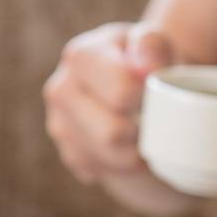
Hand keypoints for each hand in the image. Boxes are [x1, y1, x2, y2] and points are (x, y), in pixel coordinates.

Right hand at [43, 22, 176, 187]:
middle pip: (112, 133)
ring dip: (136, 153)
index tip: (157, 92)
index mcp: (80, 56)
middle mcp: (60, 91)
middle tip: (156, 120)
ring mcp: (59, 126)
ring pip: (108, 160)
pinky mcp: (68, 154)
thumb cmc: (145, 62)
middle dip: (142, 133)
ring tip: (146, 133)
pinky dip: (123, 166)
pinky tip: (129, 145)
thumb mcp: (155, 43)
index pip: (121, 91)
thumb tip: (146, 67)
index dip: (149, 98)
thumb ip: (153, 45)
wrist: (132, 81)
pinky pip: (102, 173)